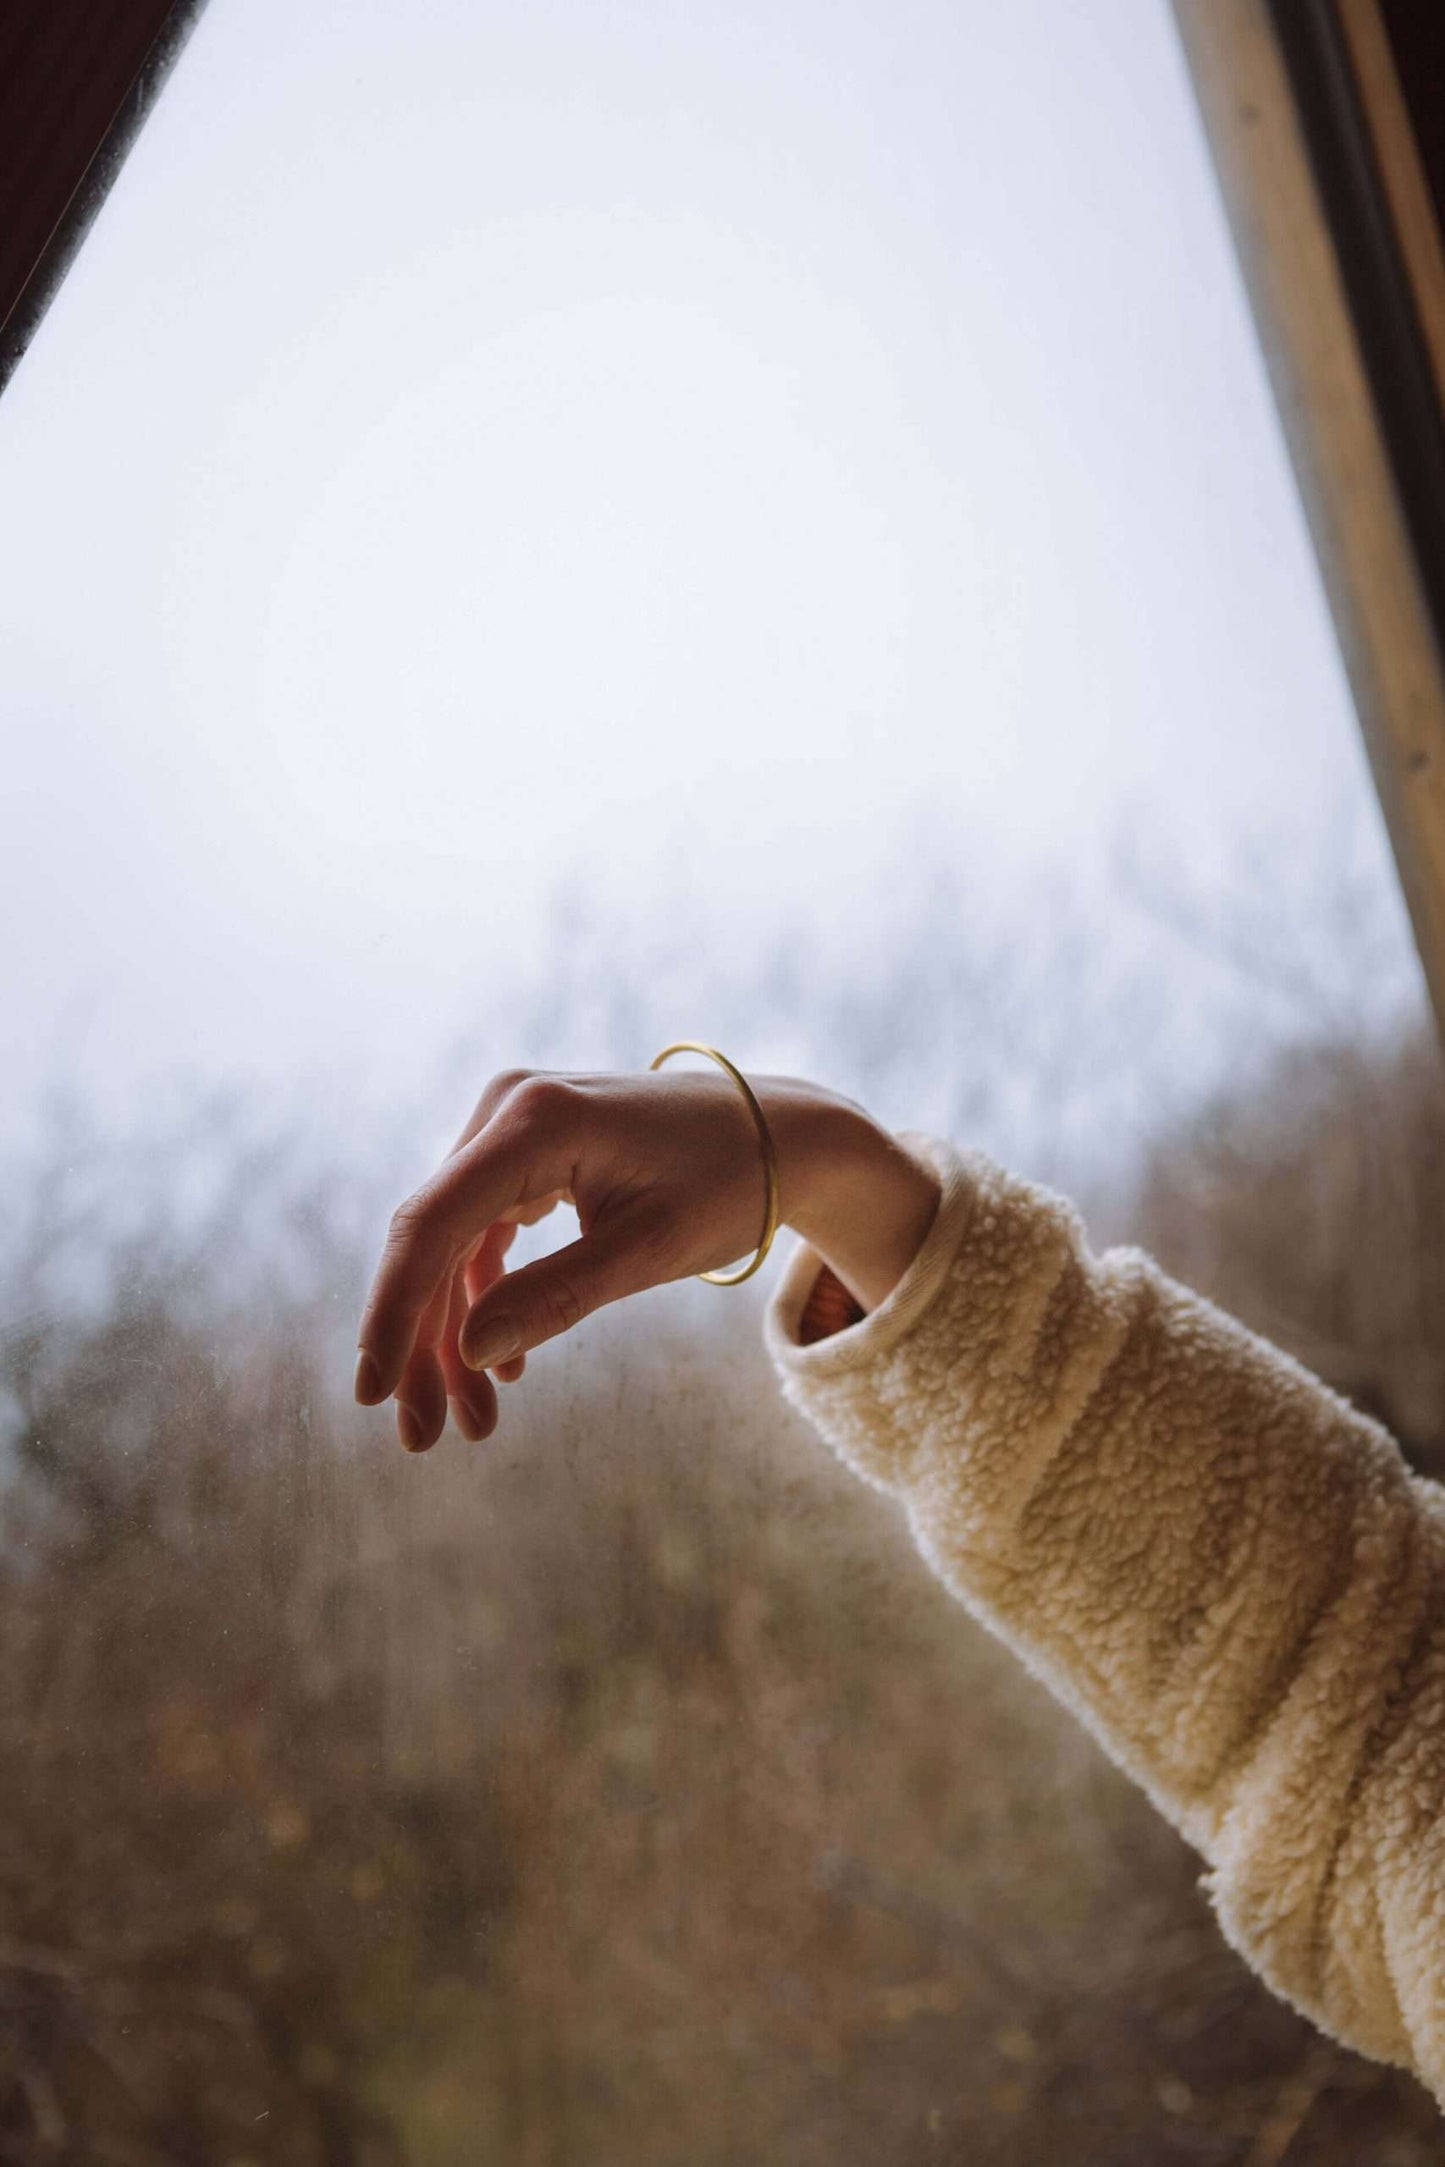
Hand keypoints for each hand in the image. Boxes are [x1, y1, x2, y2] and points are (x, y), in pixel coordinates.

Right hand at [354, 1065, 939, 1451]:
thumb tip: (469, 1351)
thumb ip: (558, 1297)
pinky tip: (503, 1367)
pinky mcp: (524, 1150)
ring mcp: (511, 1125)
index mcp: (536, 1121)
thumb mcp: (650, 1251)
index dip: (394, 1312)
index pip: (434, 1225)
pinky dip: (486, 1297)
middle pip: (433, 1240)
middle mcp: (508, 1109)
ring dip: (454, 1332)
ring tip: (470, 1422)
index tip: (372, 1393)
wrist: (778, 1133)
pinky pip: (482, 1231)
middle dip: (424, 1343)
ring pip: (452, 1245)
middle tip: (421, 1437)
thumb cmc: (729, 1184)